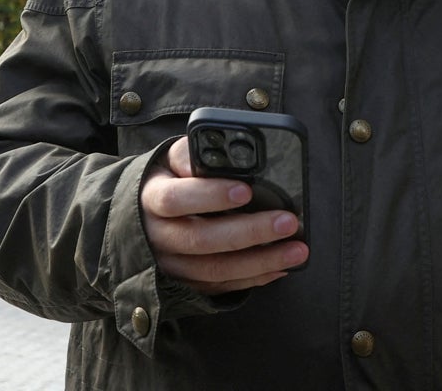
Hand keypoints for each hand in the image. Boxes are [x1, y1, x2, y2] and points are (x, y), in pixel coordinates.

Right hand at [140, 136, 308, 294]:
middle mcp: (158, 236)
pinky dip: (255, 278)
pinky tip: (282, 267)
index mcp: (152, 199)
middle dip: (249, 232)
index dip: (209, 196)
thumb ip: (195, 155)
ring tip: (297, 250)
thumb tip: (228, 156)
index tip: (245, 190)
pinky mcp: (186, 283)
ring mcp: (171, 265)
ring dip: (260, 262)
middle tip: (288, 222)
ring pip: (215, 269)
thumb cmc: (170, 178)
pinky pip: (222, 286)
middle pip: (201, 239)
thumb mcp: (173, 158)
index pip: (175, 199)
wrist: (144, 213)